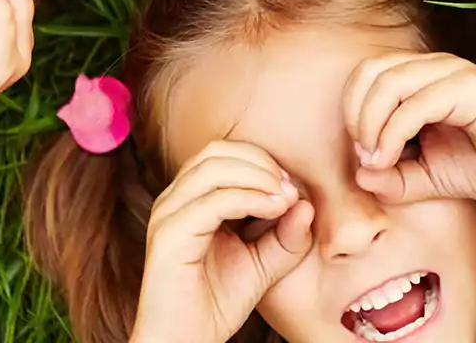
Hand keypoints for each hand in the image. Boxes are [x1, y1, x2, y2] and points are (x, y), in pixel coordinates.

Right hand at [131, 141, 313, 342]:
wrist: (186, 342)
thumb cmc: (217, 302)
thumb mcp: (263, 263)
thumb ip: (286, 236)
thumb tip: (306, 203)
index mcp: (189, 199)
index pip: (224, 153)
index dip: (262, 161)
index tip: (292, 188)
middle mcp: (173, 200)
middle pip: (217, 151)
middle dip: (261, 162)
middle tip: (290, 188)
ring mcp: (168, 214)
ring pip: (214, 167)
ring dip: (258, 175)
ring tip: (285, 198)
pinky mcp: (170, 235)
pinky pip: (214, 200)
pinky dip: (250, 197)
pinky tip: (274, 209)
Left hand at [343, 52, 475, 206]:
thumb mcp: (428, 178)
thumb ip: (393, 178)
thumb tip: (359, 174)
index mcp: (423, 76)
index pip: (367, 74)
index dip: (351, 110)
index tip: (361, 153)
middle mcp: (435, 66)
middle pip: (371, 70)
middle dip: (354, 113)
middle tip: (363, 153)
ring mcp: (453, 73)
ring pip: (389, 81)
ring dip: (370, 122)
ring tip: (375, 158)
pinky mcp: (469, 88)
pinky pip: (416, 103)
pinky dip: (393, 132)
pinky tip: (391, 158)